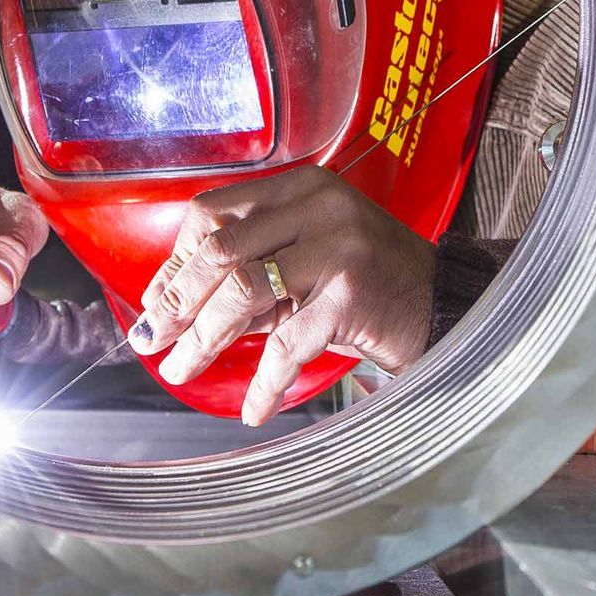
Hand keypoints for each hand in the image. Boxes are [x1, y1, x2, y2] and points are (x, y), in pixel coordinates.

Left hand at [129, 166, 436, 424]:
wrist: (441, 303)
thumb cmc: (368, 283)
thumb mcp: (308, 255)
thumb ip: (252, 265)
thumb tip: (170, 300)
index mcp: (301, 187)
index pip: (213, 213)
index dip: (176, 260)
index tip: (155, 299)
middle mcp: (318, 206)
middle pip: (219, 250)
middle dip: (177, 301)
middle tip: (154, 338)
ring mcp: (337, 247)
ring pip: (242, 291)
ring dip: (203, 339)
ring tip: (181, 369)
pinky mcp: (350, 295)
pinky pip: (287, 342)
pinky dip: (263, 381)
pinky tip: (253, 407)